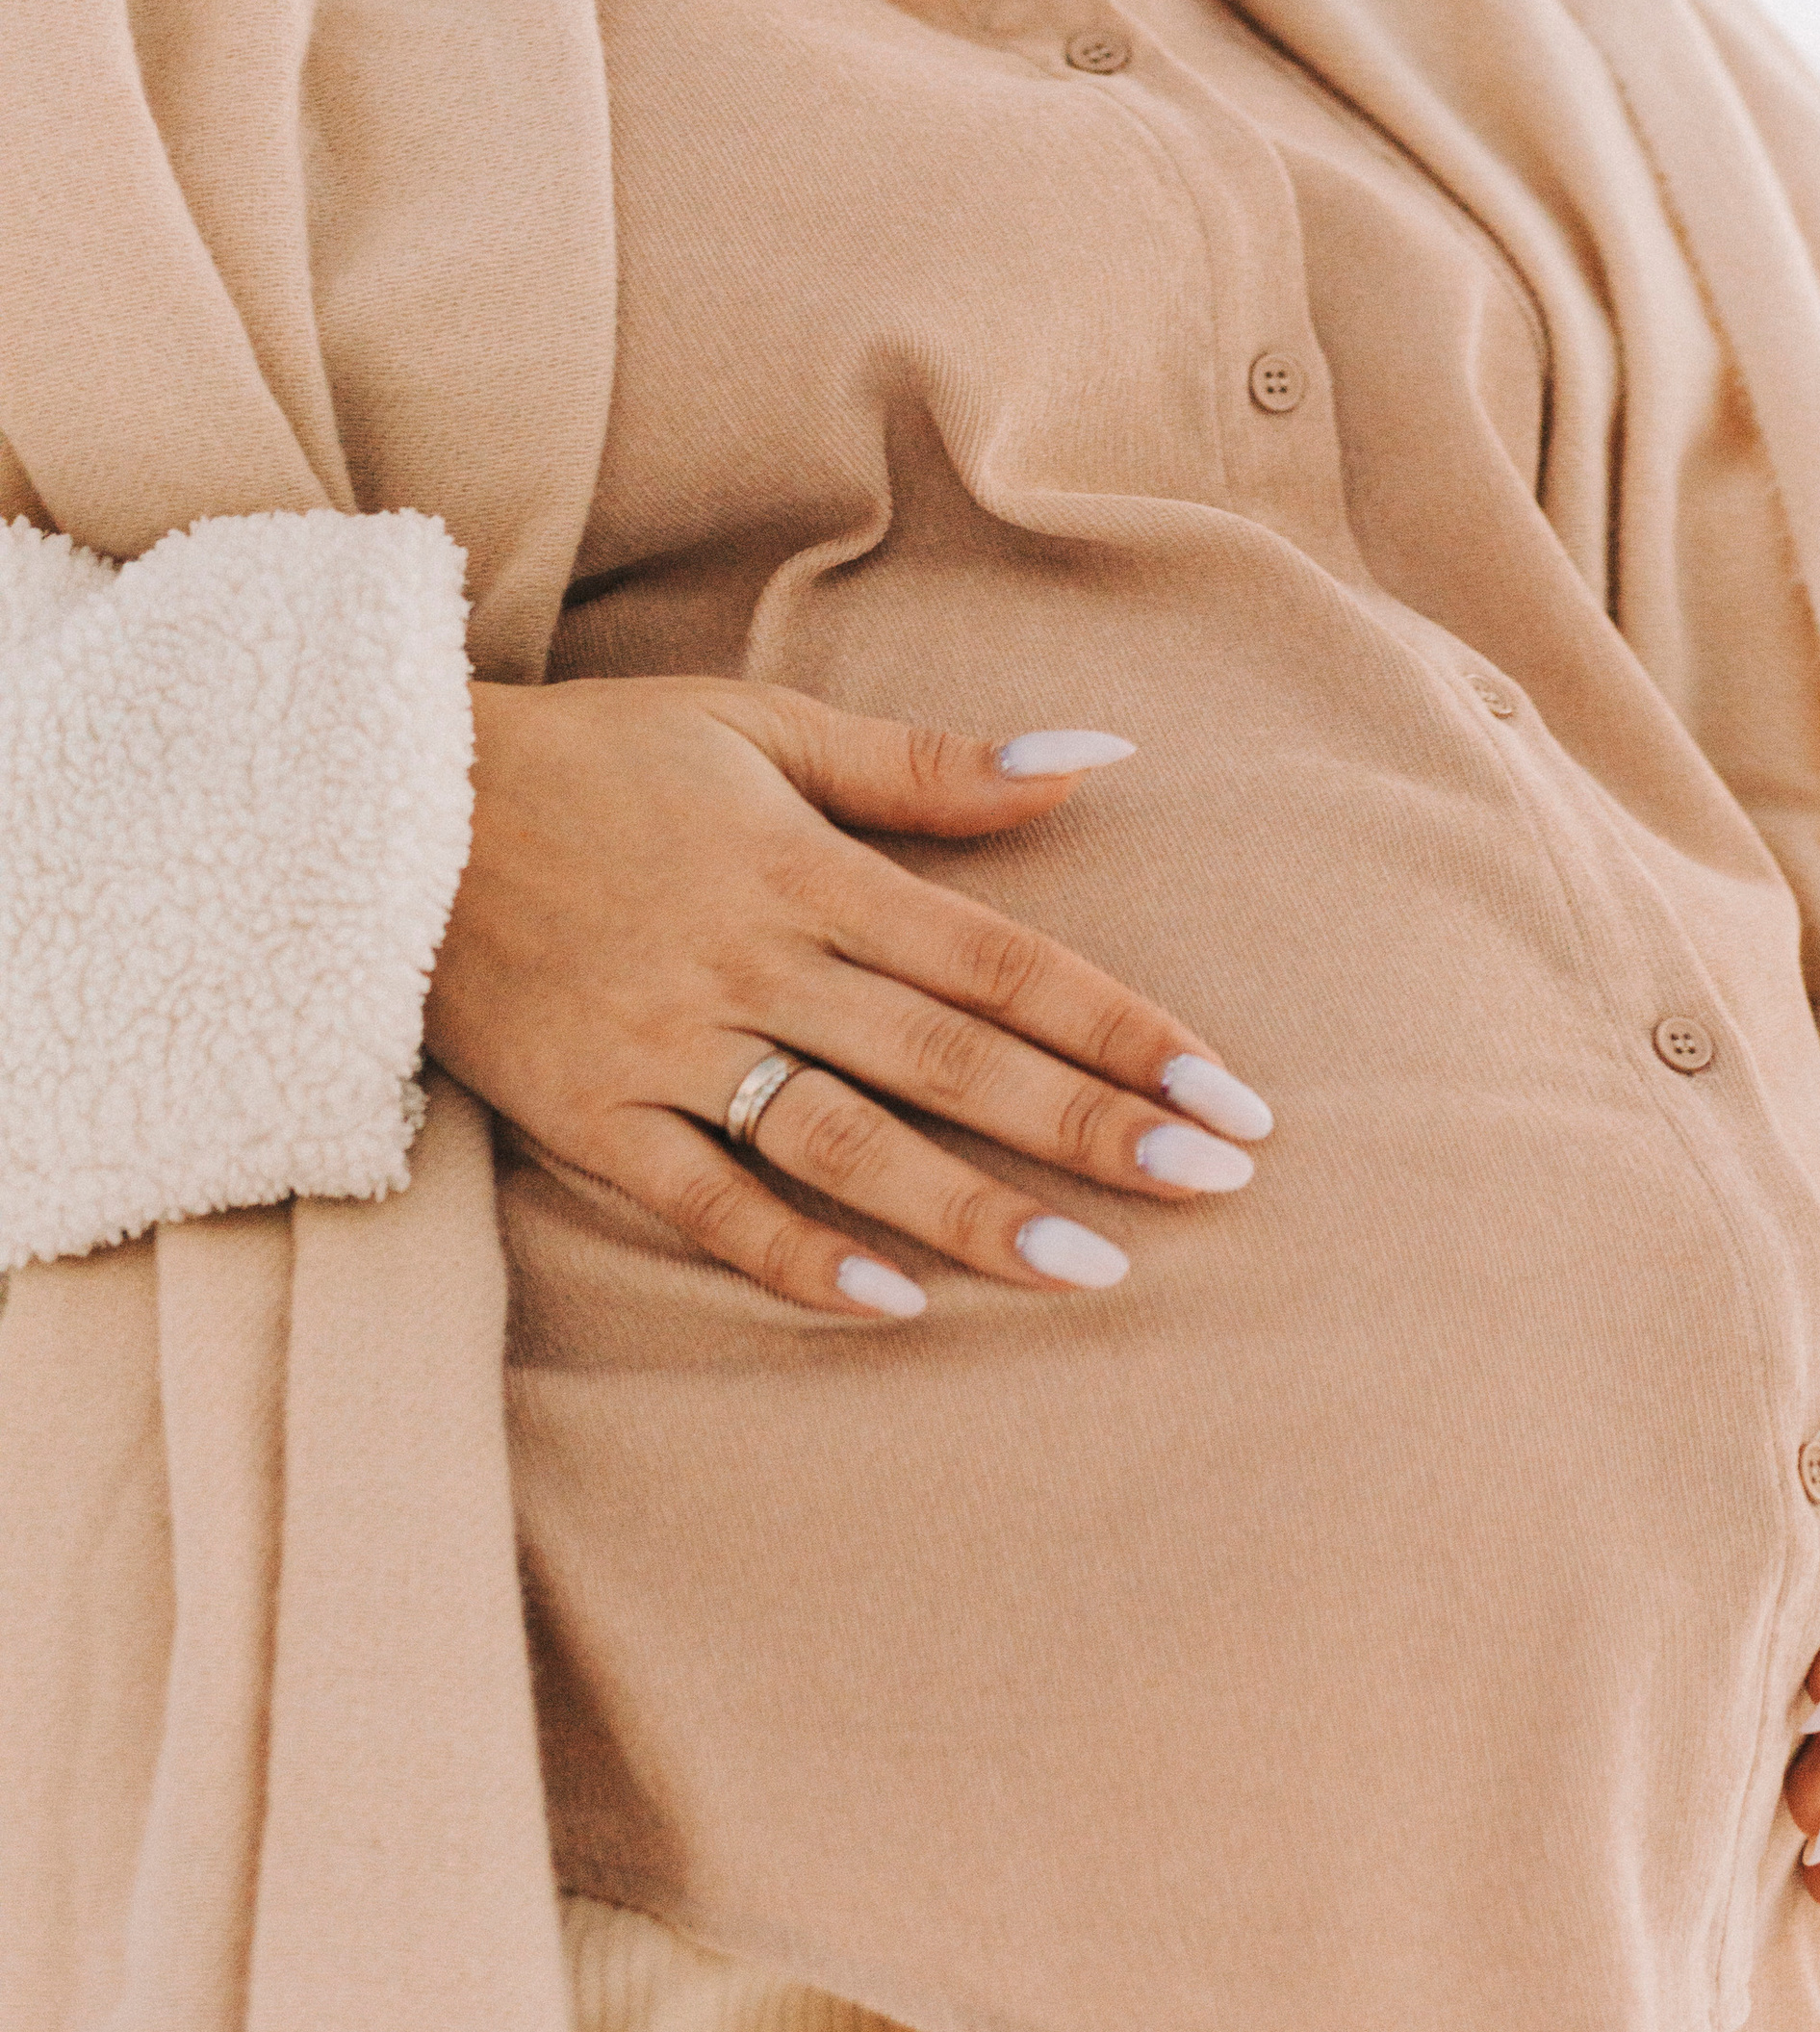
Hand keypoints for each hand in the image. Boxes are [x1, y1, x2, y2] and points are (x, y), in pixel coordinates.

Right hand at [425, 676, 1272, 1321]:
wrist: (382, 807)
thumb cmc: (595, 760)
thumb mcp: (759, 726)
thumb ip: (928, 765)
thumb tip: (1096, 763)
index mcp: (807, 868)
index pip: (1000, 961)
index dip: (1121, 1027)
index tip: (1225, 1093)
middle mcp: (752, 961)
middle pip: (949, 1059)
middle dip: (1087, 1125)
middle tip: (1209, 1187)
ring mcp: (667, 1045)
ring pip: (843, 1140)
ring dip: (970, 1209)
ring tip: (1090, 1272)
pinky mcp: (588, 1113)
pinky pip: (701, 1197)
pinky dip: (792, 1252)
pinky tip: (889, 1304)